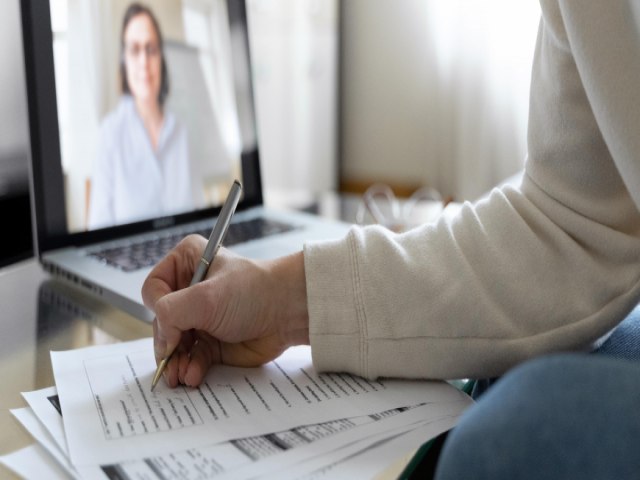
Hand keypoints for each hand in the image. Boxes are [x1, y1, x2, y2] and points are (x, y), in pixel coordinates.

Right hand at [142, 234, 308, 387]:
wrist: (289, 312)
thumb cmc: (255, 292)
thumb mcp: (205, 297)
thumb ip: (171, 313)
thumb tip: (162, 339)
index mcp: (187, 262)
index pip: (154, 289)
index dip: (159, 310)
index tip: (171, 327)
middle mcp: (190, 289)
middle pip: (161, 321)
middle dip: (166, 344)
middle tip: (170, 360)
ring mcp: (200, 317)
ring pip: (173, 344)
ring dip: (176, 362)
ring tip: (180, 375)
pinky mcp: (211, 341)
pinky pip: (190, 358)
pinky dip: (190, 368)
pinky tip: (193, 376)